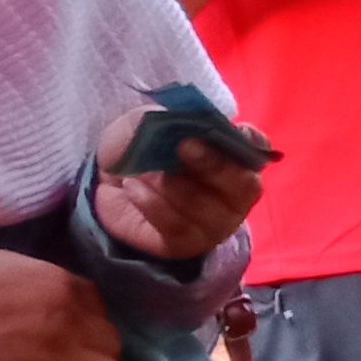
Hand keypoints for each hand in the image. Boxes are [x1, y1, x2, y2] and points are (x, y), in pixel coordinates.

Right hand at [0, 246, 123, 360]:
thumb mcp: (12, 264)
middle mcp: (69, 320)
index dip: (86, 325)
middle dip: (96, 353)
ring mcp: (55, 356)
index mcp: (62, 285)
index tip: (69, 333)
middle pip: (112, 345)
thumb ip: (43, 282)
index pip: (100, 310)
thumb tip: (51, 299)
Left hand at [91, 122, 259, 267]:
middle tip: (184, 146)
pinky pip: (177, 226)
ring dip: (169, 185)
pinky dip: (151, 203)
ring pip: (206, 207)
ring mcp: (215, 222)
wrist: (105, 186)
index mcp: (229, 156)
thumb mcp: (146, 123)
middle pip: (243, 185)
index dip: (250, 141)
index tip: (237, 131)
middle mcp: (232, 192)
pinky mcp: (188, 242)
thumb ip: (168, 118)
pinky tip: (131, 188)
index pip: (256, 150)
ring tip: (140, 172)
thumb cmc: (138, 151)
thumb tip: (185, 118)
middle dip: (215, 164)